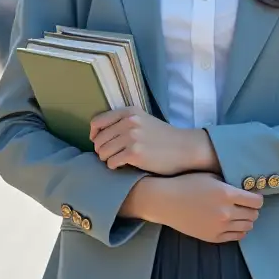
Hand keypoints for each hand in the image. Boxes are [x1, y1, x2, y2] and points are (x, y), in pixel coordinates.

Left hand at [90, 108, 216, 174]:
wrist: (184, 148)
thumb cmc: (163, 137)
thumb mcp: (143, 120)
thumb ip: (123, 122)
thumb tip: (97, 135)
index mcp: (129, 112)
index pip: (97, 122)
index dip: (94, 134)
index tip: (99, 142)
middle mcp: (128, 122)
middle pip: (98, 140)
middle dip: (101, 150)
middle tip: (112, 155)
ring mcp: (131, 137)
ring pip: (102, 152)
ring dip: (107, 159)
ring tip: (118, 160)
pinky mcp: (134, 153)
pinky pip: (111, 163)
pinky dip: (114, 166)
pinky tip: (124, 165)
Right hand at [122, 174, 262, 243]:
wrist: (167, 202)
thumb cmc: (187, 184)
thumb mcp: (211, 176)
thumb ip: (230, 183)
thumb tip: (247, 188)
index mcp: (226, 194)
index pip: (256, 201)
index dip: (257, 197)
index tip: (253, 195)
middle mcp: (226, 212)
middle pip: (254, 215)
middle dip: (253, 208)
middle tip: (246, 203)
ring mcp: (220, 227)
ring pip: (247, 226)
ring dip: (247, 219)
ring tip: (239, 212)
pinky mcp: (214, 237)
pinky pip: (237, 236)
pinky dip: (239, 229)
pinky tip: (232, 221)